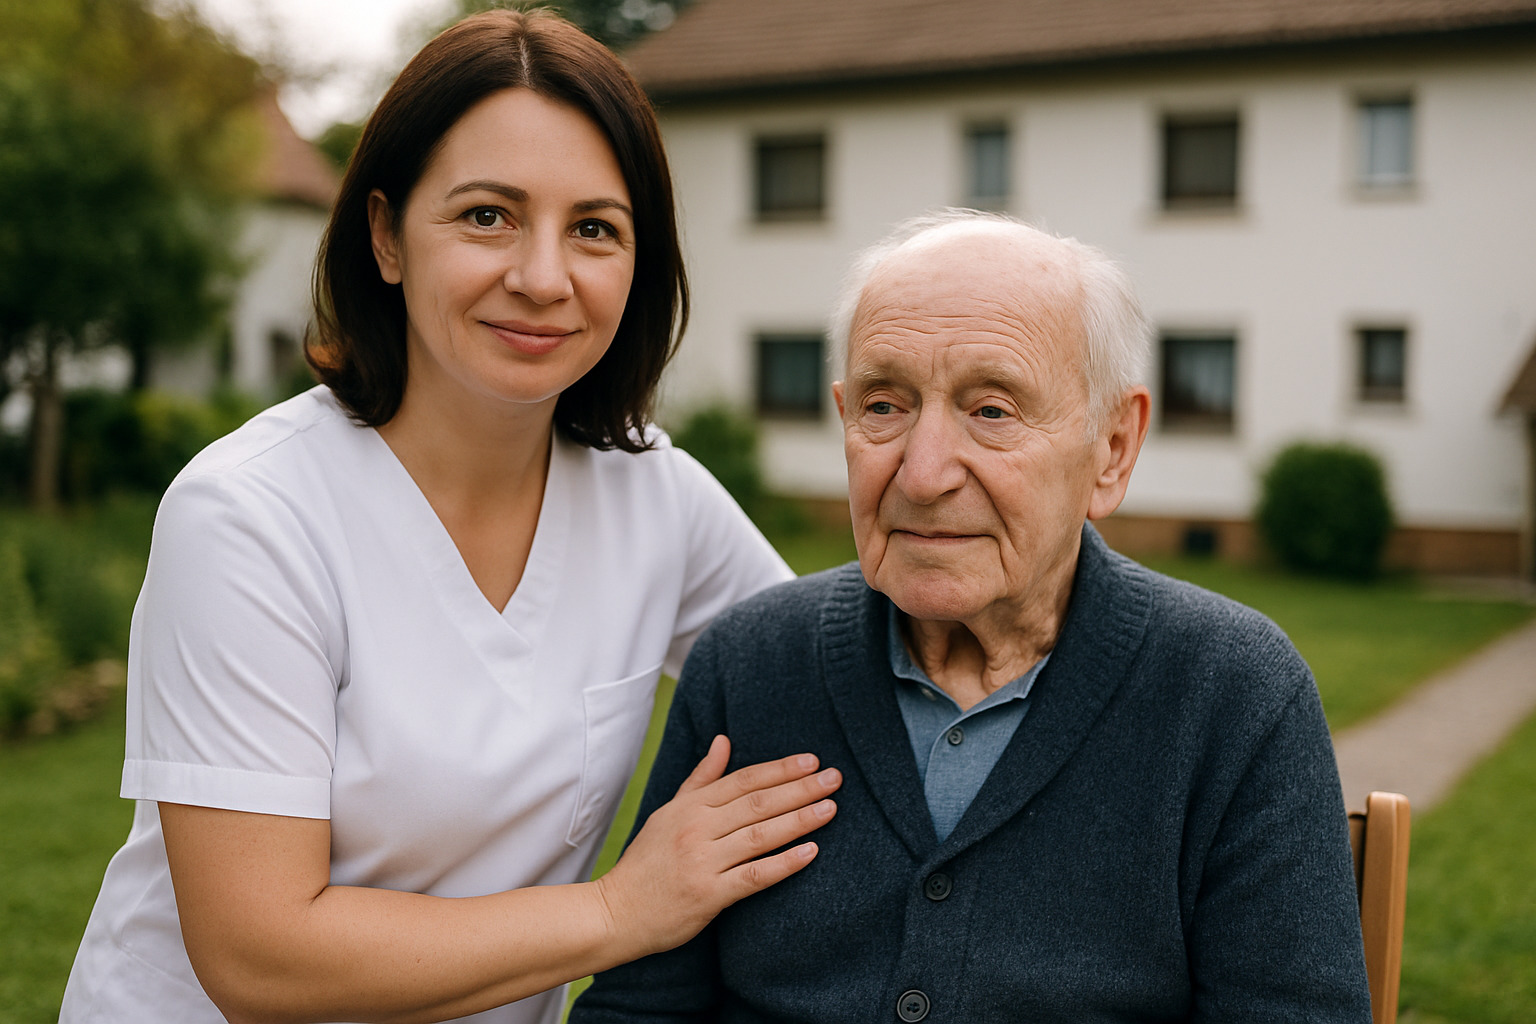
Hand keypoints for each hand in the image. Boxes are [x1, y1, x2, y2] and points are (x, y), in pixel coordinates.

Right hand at [594, 735, 839, 956]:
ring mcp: (702, 861)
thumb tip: (724, 740)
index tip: (812, 761)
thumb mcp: (669, 812)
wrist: (616, 911)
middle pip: (757, 802)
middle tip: (835, 778)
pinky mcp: (708, 894)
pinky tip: (811, 852)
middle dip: (800, 788)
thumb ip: (701, 779)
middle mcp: (697, 828)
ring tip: (830, 808)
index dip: (780, 769)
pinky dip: (784, 863)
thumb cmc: (647, 861)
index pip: (743, 780)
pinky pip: (754, 876)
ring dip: (799, 819)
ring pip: (760, 835)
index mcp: (690, 806)